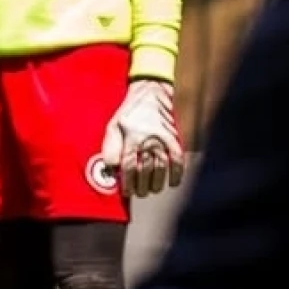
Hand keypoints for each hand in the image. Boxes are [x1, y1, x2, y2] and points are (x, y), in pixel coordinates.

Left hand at [102, 79, 185, 197]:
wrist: (150, 96)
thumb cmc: (128, 115)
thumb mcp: (112, 127)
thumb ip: (110, 149)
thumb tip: (110, 170)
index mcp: (131, 137)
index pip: (129, 166)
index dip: (127, 182)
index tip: (126, 191)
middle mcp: (148, 140)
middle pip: (146, 170)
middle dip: (142, 186)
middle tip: (139, 193)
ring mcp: (162, 140)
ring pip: (162, 168)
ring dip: (157, 183)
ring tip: (152, 189)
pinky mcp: (174, 139)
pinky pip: (178, 159)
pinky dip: (177, 173)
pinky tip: (173, 183)